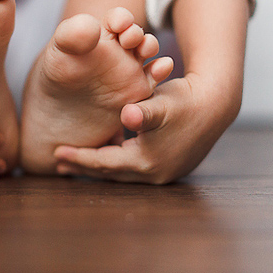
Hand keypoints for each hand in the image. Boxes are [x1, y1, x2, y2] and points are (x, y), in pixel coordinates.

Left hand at [53, 72, 240, 183]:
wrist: (217, 104)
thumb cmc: (185, 99)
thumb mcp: (162, 102)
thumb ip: (142, 111)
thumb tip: (127, 115)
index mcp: (147, 161)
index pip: (103, 163)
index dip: (79, 158)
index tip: (55, 153)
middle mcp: (153, 174)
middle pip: (109, 173)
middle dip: (83, 168)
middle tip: (57, 162)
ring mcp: (162, 173)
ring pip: (121, 173)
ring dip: (98, 167)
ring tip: (75, 162)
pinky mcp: (167, 167)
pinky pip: (133, 169)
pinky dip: (115, 162)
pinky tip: (104, 152)